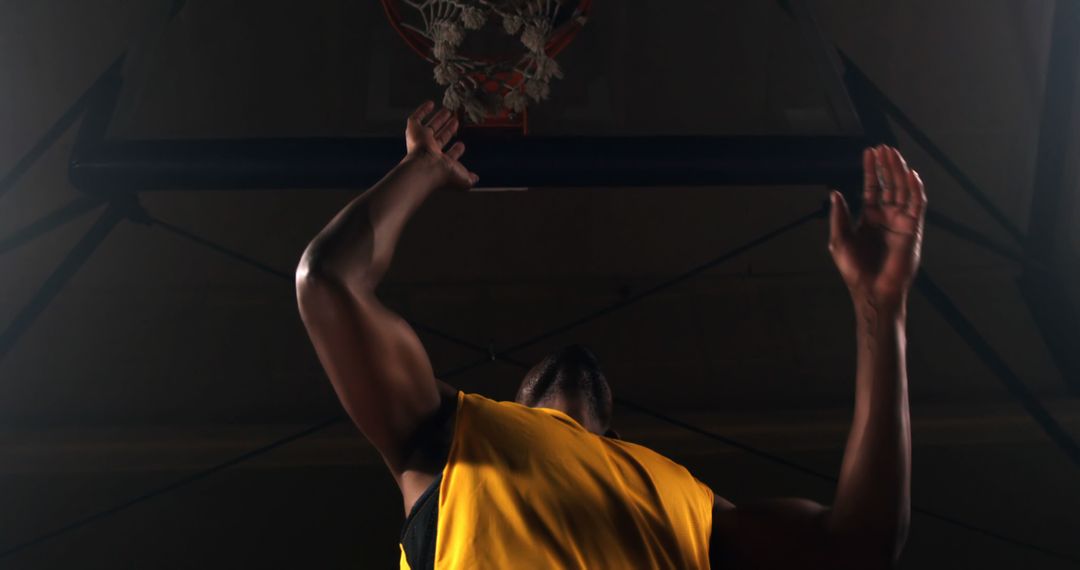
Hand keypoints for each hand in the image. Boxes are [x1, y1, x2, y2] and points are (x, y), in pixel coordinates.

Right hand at [405, 100, 478, 189]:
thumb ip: (470, 178)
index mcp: (441, 164)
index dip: (456, 151)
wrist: (426, 168)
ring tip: (448, 111)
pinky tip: (430, 103)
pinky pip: (416, 118)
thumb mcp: (463, 179)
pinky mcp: (413, 131)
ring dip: (439, 120)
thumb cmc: (444, 175)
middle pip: (441, 139)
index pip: (449, 156)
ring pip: (431, 127)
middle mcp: (431, 152)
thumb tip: (475, 178)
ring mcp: (422, 141)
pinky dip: (422, 110)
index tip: (462, 144)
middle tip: (455, 121)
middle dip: (448, 130)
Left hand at [829, 146, 926, 309]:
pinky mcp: (913, 230)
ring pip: (903, 190)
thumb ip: (839, 216)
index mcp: (870, 218)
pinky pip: (917, 205)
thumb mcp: (839, 240)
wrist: (871, 290)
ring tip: (894, 154)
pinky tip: (911, 174)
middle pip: (889, 185)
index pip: (873, 187)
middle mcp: (887, 217)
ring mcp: (901, 222)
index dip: (871, 170)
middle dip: (887, 166)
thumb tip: (835, 192)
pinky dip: (916, 189)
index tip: (870, 152)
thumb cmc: (854, 270)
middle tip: (884, 148)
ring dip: (900, 172)